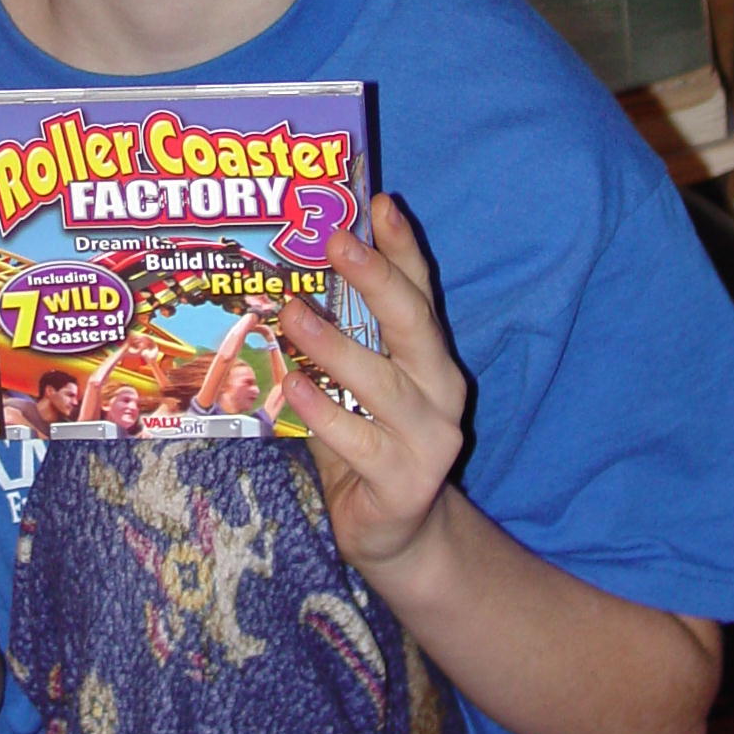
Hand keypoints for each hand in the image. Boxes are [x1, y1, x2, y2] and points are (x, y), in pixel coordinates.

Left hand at [276, 193, 468, 577]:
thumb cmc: (365, 441)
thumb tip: (294, 274)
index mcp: (429, 356)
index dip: (401, 246)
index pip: (420, 291)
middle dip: (376, 277)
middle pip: (412, 324)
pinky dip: (325, 412)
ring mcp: (429, 437)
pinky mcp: (406, 481)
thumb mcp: (357, 382)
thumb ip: (342, 337)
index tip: (379, 201)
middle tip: (337, 239)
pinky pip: (358, 439)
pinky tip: (295, 388)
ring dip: (334, 345)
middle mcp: (441, 388)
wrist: (395, 533)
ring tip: (292, 313)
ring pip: (382, 382)